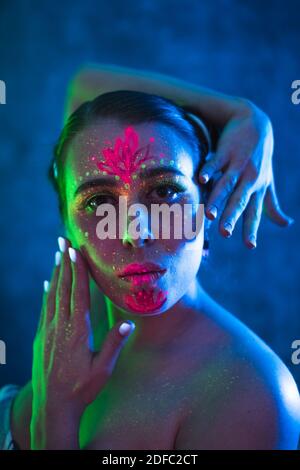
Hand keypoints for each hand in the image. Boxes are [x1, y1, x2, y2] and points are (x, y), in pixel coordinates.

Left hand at [30, 236, 134, 448]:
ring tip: (57, 254)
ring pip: (52, 295)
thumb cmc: (81, 389)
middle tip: (63, 241)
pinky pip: (44, 308)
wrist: (52, 406)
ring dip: (55, 273)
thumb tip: (129, 323)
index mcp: (77, 331)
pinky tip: (47, 282)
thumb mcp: (102, 370)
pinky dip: (46, 292)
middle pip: (63, 288)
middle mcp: (60, 326)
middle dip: (64, 262)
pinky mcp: (41, 336)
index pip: (78, 294)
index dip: (77, 270)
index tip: (75, 251)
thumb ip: (114, 344)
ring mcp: (48, 330)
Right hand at [198, 102, 293, 247]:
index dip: (252, 229)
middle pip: (239, 201)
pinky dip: (208, 170)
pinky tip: (201, 180)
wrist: (255, 122)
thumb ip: (272, 205)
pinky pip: (216, 162)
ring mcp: (238, 165)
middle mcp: (249, 179)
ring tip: (209, 215)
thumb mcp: (268, 181)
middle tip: (224, 234)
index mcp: (257, 189)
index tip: (250, 246)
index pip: (254, 213)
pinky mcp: (226, 151)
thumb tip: (286, 224)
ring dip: (218, 199)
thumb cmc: (260, 157)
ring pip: (226, 185)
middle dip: (231, 217)